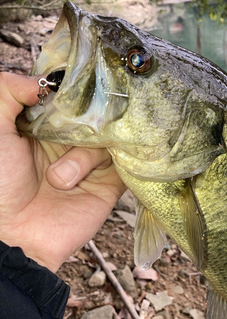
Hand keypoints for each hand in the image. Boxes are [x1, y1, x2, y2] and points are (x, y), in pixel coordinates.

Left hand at [0, 72, 125, 271]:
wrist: (14, 237)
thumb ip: (7, 91)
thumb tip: (42, 81)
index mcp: (41, 127)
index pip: (68, 99)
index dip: (73, 93)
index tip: (76, 90)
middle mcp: (67, 142)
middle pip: (94, 115)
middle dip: (83, 122)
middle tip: (68, 134)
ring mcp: (88, 164)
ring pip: (107, 138)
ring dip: (82, 157)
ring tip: (59, 181)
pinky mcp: (108, 185)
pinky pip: (122, 163)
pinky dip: (113, 162)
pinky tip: (92, 172)